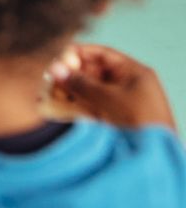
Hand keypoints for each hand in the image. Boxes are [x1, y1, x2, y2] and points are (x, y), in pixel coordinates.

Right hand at [51, 44, 176, 130]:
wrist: (155, 153)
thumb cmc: (140, 123)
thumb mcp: (108, 98)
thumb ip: (80, 82)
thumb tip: (56, 69)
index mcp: (134, 72)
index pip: (101, 54)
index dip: (78, 54)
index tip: (58, 60)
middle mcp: (129, 84)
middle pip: (93, 72)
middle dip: (72, 75)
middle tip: (52, 81)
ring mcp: (122, 102)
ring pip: (90, 90)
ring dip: (72, 91)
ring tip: (53, 95)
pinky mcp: (116, 118)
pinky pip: (92, 105)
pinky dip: (78, 105)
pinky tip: (62, 107)